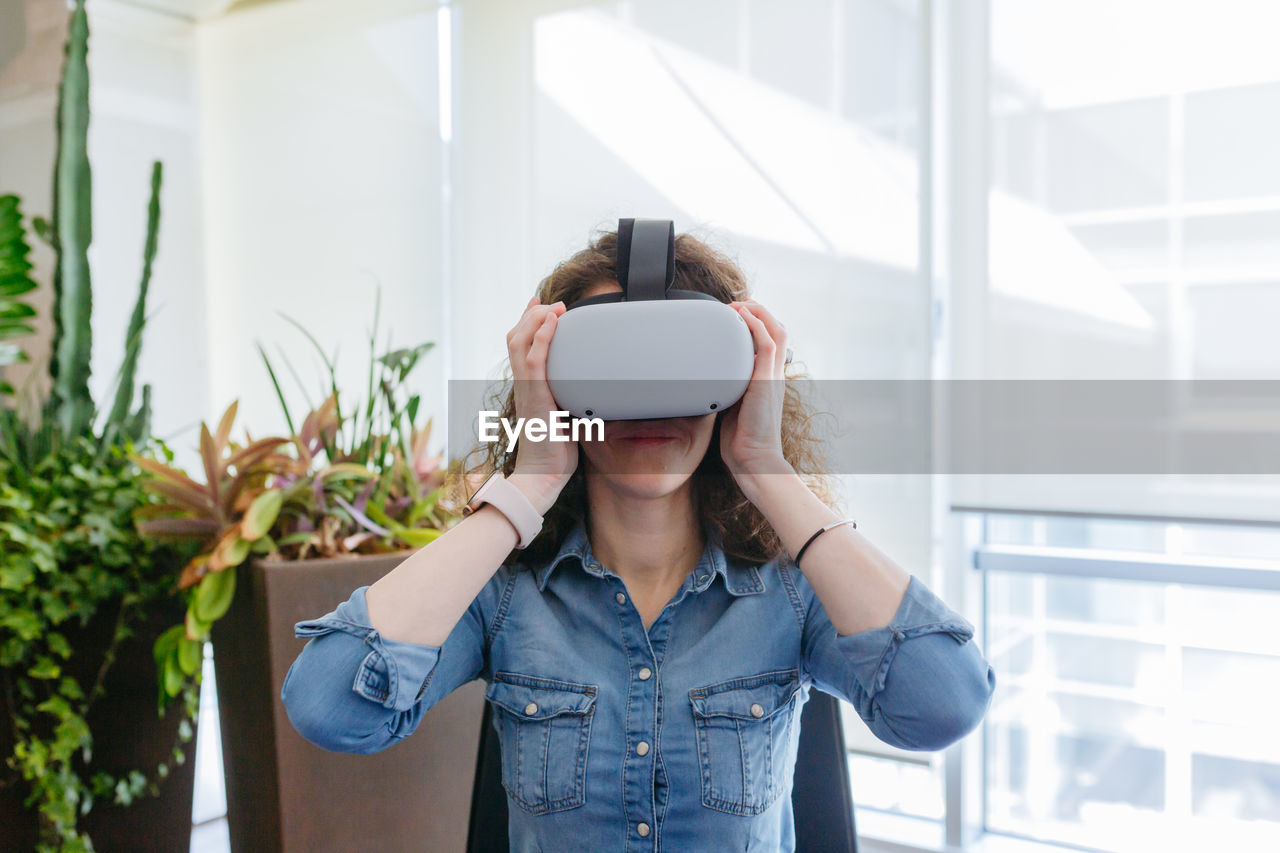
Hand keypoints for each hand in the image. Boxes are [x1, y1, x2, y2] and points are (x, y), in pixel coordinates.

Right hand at [505, 295, 575, 513]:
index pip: (520, 347)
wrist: (544, 475)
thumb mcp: (566, 415)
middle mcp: (523, 384)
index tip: (540, 304)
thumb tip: (593, 388)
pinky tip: (554, 323)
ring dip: (537, 319)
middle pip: (515, 337)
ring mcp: (526, 389)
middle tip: (550, 302)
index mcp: (529, 387)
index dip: (528, 322)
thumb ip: (572, 397)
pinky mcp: (534, 397)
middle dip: (532, 314)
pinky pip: (534, 360)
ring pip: (520, 342)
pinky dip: (543, 337)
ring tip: (553, 307)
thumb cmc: (556, 451)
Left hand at [720, 299, 794, 490]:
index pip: (772, 343)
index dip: (758, 325)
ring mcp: (773, 377)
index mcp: (768, 381)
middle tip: (737, 306)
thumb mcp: (732, 407)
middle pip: (779, 331)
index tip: (737, 317)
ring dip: (758, 313)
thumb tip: (708, 379)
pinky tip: (741, 316)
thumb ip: (727, 389)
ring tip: (739, 306)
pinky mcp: (766, 381)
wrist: (753, 460)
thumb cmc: (742, 442)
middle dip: (760, 312)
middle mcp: (774, 375)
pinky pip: (767, 344)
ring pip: (777, 331)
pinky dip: (756, 325)